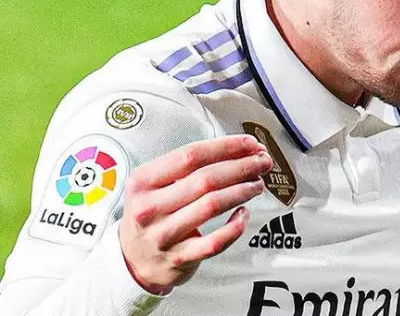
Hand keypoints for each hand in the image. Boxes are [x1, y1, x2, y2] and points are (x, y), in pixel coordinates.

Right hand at [119, 135, 271, 293]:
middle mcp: (150, 207)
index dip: (226, 147)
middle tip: (262, 162)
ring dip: (243, 191)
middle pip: (206, 179)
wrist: (132, 260)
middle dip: (242, 167)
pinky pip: (215, 241)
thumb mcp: (155, 185)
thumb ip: (190, 167)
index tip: (250, 143)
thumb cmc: (152, 214)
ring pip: (212, 206)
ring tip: (257, 184)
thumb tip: (242, 150)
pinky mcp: (179, 259)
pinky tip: (244, 214)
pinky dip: (235, 226)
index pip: (191, 155)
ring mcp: (164, 235)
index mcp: (144, 181)